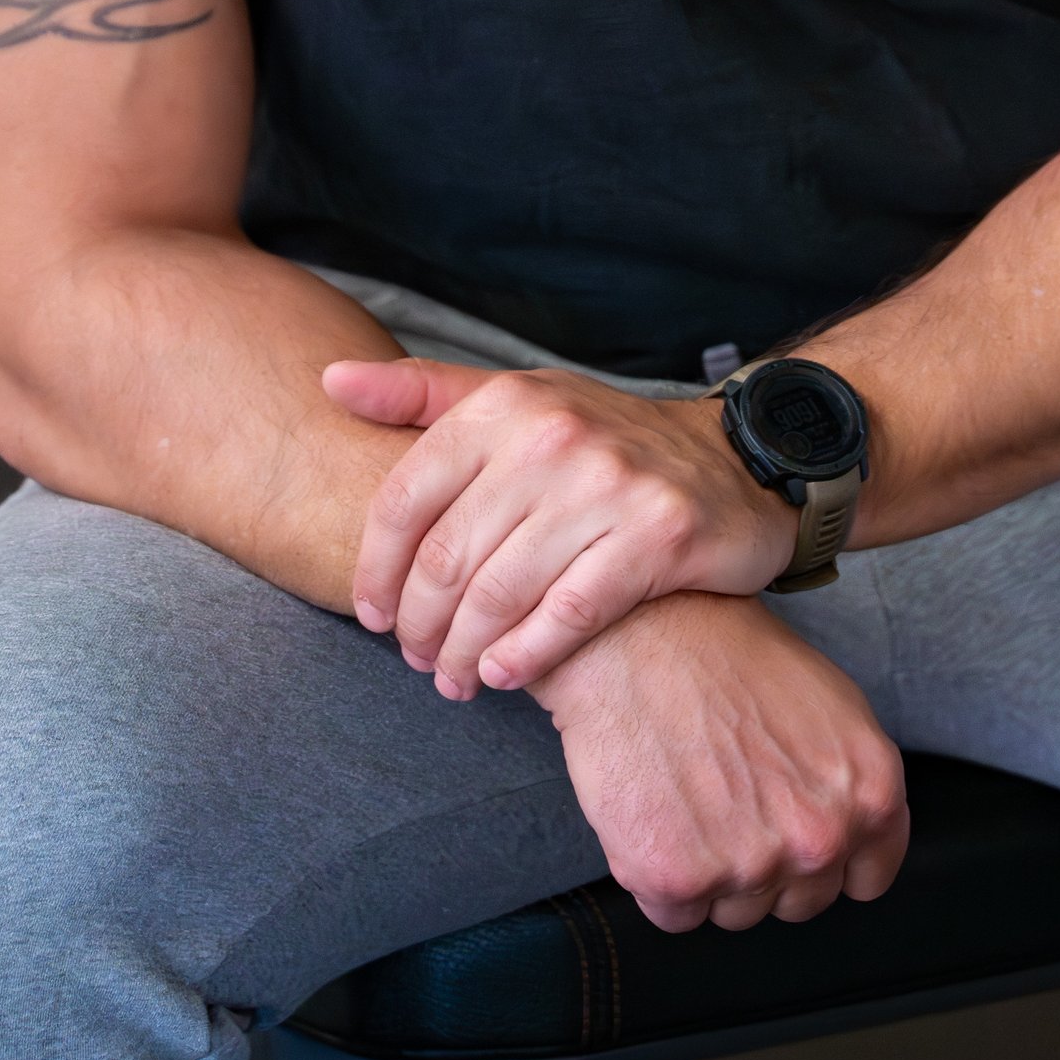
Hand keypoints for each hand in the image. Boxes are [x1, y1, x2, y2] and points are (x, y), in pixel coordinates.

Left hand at [324, 356, 795, 694]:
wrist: (731, 460)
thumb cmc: (600, 441)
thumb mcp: (516, 402)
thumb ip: (421, 395)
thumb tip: (329, 381)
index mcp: (505, 405)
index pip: (406, 498)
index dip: (375, 569)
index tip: (372, 614)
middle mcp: (552, 437)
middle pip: (448, 556)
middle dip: (419, 624)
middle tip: (417, 659)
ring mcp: (608, 486)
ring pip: (501, 593)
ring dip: (465, 652)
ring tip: (456, 679)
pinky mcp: (658, 537)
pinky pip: (569, 614)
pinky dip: (526, 655)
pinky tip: (506, 674)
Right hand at [531, 593, 907, 930]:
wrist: (635, 629)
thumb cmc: (723, 650)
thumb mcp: (828, 700)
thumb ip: (849, 779)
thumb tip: (848, 832)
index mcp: (869, 792)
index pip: (867, 877)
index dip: (827, 859)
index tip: (794, 836)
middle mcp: (820, 837)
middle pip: (799, 902)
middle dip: (765, 864)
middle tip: (726, 799)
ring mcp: (750, 864)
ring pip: (737, 912)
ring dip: (711, 872)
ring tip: (687, 795)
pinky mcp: (677, 879)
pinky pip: (676, 914)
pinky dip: (658, 875)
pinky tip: (654, 811)